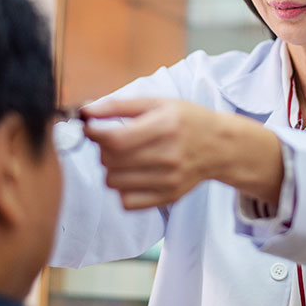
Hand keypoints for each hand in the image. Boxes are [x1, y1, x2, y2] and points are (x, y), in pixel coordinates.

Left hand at [81, 98, 283, 210]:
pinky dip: (122, 189)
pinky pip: (127, 202)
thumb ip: (118, 106)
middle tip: (113, 140)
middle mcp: (169, 156)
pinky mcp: (169, 197)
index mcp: (165, 126)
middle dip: (102, 149)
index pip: (115, 139)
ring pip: (114, 182)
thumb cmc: (187, 120)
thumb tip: (85, 111)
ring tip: (125, 158)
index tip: (91, 129)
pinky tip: (133, 175)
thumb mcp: (157, 103)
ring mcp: (169, 180)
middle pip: (111, 161)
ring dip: (111, 169)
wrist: (220, 146)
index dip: (94, 134)